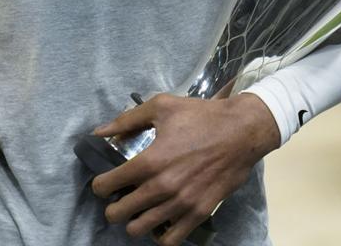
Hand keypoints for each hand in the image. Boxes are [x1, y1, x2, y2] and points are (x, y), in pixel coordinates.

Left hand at [89, 93, 280, 244]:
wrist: (241, 132)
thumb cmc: (200, 116)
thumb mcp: (161, 106)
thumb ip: (126, 120)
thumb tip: (99, 132)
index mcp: (149, 161)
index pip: (107, 185)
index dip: (100, 185)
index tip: (104, 183)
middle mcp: (162, 187)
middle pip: (119, 213)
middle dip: (112, 207)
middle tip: (118, 198)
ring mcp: (181, 204)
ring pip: (140, 229)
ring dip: (133, 221)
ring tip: (137, 211)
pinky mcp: (199, 213)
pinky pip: (171, 240)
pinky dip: (160, 234)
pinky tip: (160, 222)